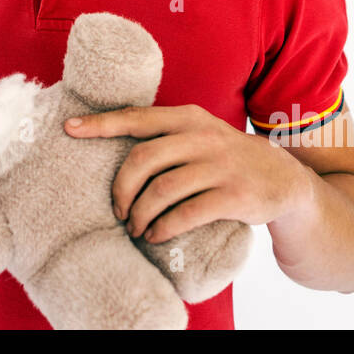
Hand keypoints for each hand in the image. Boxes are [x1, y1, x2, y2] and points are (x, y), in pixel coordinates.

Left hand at [63, 104, 313, 244]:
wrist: (284, 178)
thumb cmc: (226, 158)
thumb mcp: (200, 134)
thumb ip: (165, 135)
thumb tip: (110, 145)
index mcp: (188, 118)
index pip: (136, 117)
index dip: (101, 124)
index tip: (69, 129)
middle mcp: (201, 136)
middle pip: (142, 159)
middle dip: (121, 189)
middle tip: (118, 211)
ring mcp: (219, 165)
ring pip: (161, 190)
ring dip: (140, 214)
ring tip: (135, 228)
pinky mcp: (233, 195)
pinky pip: (186, 213)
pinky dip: (164, 228)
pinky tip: (157, 235)